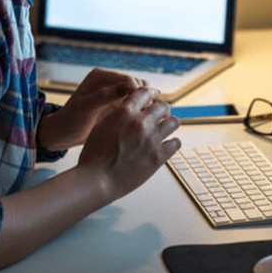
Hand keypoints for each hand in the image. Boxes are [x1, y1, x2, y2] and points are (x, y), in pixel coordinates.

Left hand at [38, 68, 146, 150]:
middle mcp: (108, 82)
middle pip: (137, 85)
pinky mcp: (117, 104)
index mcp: (99, 77)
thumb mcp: (84, 108)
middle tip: (148, 116)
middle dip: (144, 98)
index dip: (138, 92)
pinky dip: (141, 111)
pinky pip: (134, 104)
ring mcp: (113, 93)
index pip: (127, 79)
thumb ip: (104, 96)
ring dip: (145, 104)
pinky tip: (144, 123)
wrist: (62, 134)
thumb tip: (127, 87)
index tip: (142, 109)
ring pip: (138, 94)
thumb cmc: (70, 121)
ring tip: (148, 120)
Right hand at [76, 85, 181, 200]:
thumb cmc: (95, 155)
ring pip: (173, 122)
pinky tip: (166, 145)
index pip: (145, 92)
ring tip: (164, 129)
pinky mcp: (158, 157)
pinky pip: (176, 143)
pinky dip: (172, 143)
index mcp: (125, 112)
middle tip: (159, 116)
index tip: (151, 99)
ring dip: (169, 124)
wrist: (97, 180)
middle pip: (162, 105)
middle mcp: (141, 123)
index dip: (149, 95)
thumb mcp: (102, 125)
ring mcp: (151, 140)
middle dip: (160, 109)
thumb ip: (118, 115)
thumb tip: (131, 108)